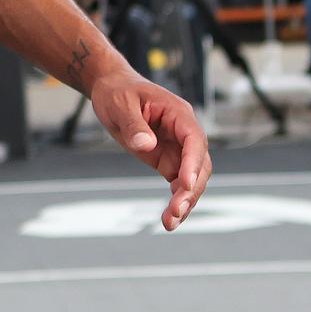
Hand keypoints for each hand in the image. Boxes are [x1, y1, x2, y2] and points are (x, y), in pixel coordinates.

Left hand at [87, 70, 210, 230]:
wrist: (111, 89)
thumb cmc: (117, 92)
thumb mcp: (120, 104)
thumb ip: (134, 124)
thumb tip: (145, 144)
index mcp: (178, 113)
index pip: (194, 139)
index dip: (193, 162)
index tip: (185, 183)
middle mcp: (183, 132)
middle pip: (199, 164)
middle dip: (191, 189)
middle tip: (175, 211)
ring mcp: (178, 148)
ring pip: (192, 178)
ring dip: (186, 200)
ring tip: (170, 223)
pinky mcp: (168, 160)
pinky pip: (178, 183)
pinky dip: (176, 200)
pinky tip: (169, 219)